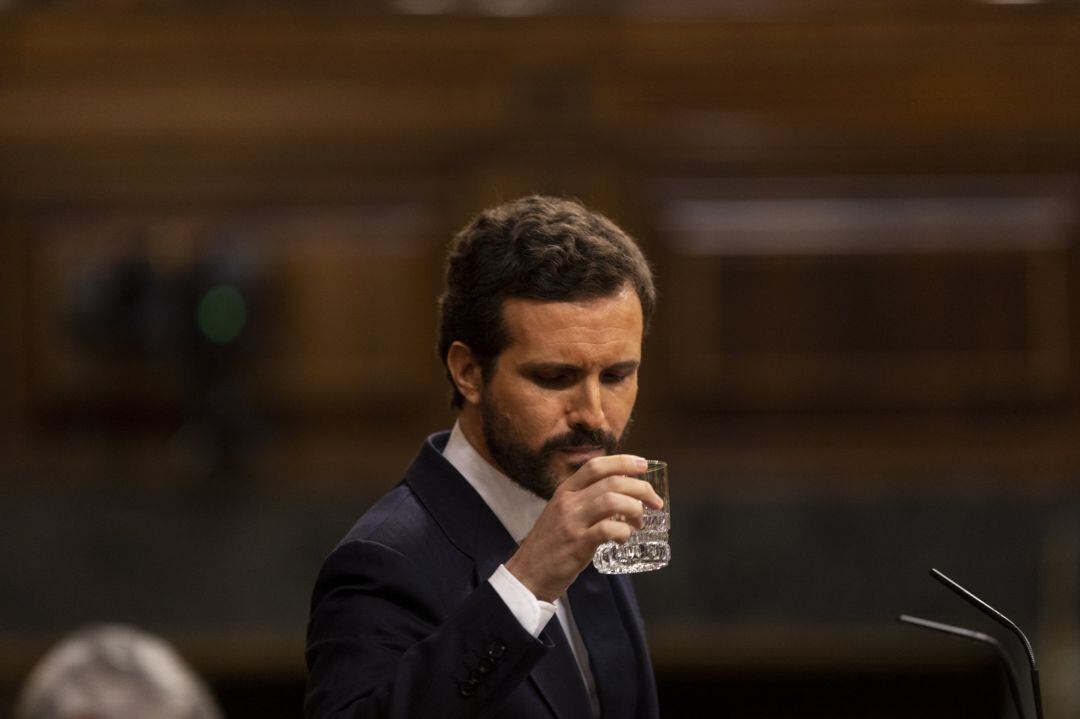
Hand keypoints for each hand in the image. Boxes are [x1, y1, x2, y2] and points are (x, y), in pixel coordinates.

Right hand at [504, 454, 663, 601]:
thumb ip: (584, 502)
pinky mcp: (577, 545)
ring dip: (635, 509)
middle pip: (612, 482)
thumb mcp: (561, 514)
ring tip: (640, 523)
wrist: (527, 574)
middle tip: (655, 502)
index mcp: (564, 491)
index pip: (596, 465)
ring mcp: (572, 522)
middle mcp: (568, 502)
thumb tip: (620, 497)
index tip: (643, 465)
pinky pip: (608, 529)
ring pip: (612, 500)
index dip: (623, 462)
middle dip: (641, 488)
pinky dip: (623, 531)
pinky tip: (624, 538)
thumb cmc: (549, 545)